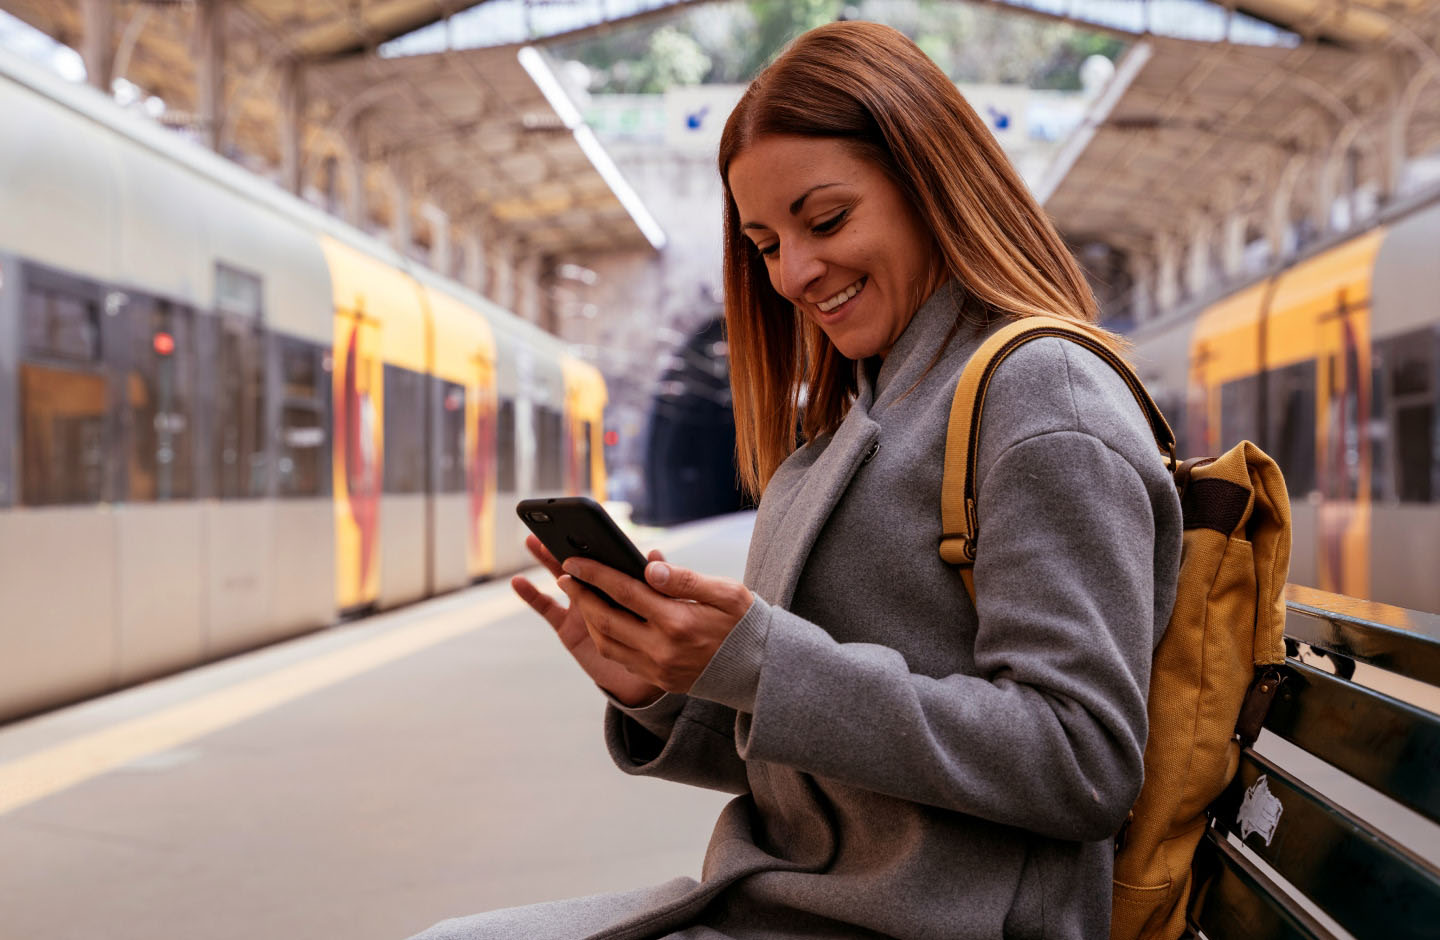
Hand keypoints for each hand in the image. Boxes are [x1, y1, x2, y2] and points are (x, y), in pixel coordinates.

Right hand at [512, 535, 664, 706]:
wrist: (657, 674)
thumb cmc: (670, 637)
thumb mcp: (678, 608)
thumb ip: (670, 581)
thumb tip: (654, 556)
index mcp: (628, 583)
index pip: (610, 557)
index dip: (598, 541)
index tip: (587, 524)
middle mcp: (603, 593)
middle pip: (583, 564)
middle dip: (566, 544)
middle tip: (551, 524)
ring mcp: (584, 610)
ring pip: (563, 579)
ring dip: (547, 560)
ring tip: (532, 541)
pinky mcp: (569, 629)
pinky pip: (548, 610)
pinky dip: (532, 595)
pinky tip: (518, 582)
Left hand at [556, 555, 753, 695]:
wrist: (762, 670)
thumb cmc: (745, 623)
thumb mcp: (726, 593)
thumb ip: (685, 580)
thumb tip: (650, 566)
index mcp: (679, 622)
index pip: (625, 592)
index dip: (595, 575)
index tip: (574, 560)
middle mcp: (663, 649)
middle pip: (607, 620)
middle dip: (581, 596)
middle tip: (564, 575)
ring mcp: (659, 669)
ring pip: (608, 643)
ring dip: (589, 619)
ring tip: (581, 596)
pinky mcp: (660, 680)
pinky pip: (621, 659)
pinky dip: (606, 637)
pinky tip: (604, 620)